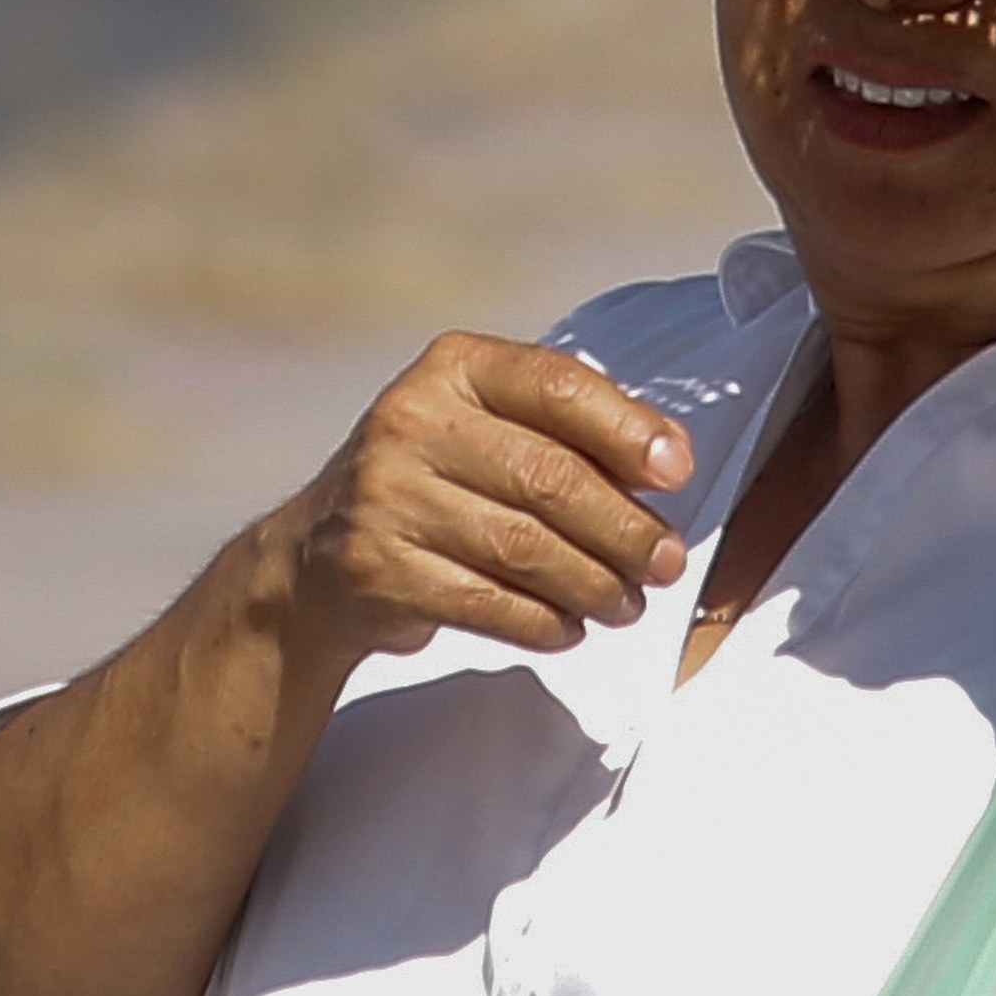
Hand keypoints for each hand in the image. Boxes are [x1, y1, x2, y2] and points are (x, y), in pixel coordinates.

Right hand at [270, 334, 693, 681]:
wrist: (317, 558)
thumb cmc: (439, 483)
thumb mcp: (487, 428)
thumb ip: (569, 433)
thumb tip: (669, 464)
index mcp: (453, 367)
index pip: (557, 386)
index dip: (628, 431)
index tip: (678, 474)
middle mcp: (412, 420)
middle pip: (549, 477)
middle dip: (624, 529)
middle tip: (667, 563)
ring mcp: (386, 495)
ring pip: (523, 549)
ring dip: (593, 585)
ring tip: (627, 604)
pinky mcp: (376, 567)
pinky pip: (486, 603)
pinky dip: (543, 622)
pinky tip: (570, 628)